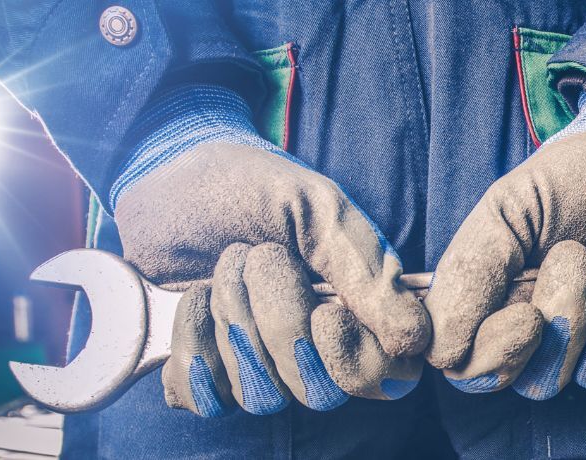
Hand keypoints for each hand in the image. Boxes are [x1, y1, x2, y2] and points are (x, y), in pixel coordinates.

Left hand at [112, 86, 427, 415]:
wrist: (170, 172)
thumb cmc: (252, 186)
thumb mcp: (317, 210)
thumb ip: (367, 271)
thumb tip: (415, 339)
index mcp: (356, 312)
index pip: (385, 379)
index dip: (357, 361)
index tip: (326, 311)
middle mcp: (311, 348)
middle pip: (318, 393)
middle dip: (282, 323)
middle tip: (260, 257)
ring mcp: (255, 364)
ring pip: (262, 396)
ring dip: (236, 323)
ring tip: (223, 266)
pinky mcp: (201, 371)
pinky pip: (204, 398)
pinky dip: (194, 344)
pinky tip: (192, 298)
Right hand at [425, 93, 585, 398]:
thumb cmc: (569, 181)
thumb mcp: (507, 208)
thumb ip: (469, 271)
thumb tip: (439, 348)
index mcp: (494, 310)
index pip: (474, 374)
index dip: (500, 356)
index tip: (529, 314)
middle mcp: (543, 342)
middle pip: (542, 382)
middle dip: (569, 315)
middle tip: (576, 250)